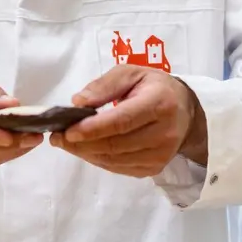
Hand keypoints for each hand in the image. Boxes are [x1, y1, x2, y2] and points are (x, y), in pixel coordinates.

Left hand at [51, 67, 207, 176]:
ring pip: (114, 160)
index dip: (93, 128)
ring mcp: (161, 155)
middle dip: (81, 143)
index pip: (122, 121)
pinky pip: (118, 168)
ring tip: (66, 142)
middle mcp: (164, 133)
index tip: (67, 130)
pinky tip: (86, 149)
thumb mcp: (131, 73)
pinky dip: (98, 159)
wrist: (185, 110)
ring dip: (85, 153)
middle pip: (115, 145)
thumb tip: (78, 102)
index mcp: (160, 104)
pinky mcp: (154, 168)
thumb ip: (105, 85)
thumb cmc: (154, 88)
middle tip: (57, 136)